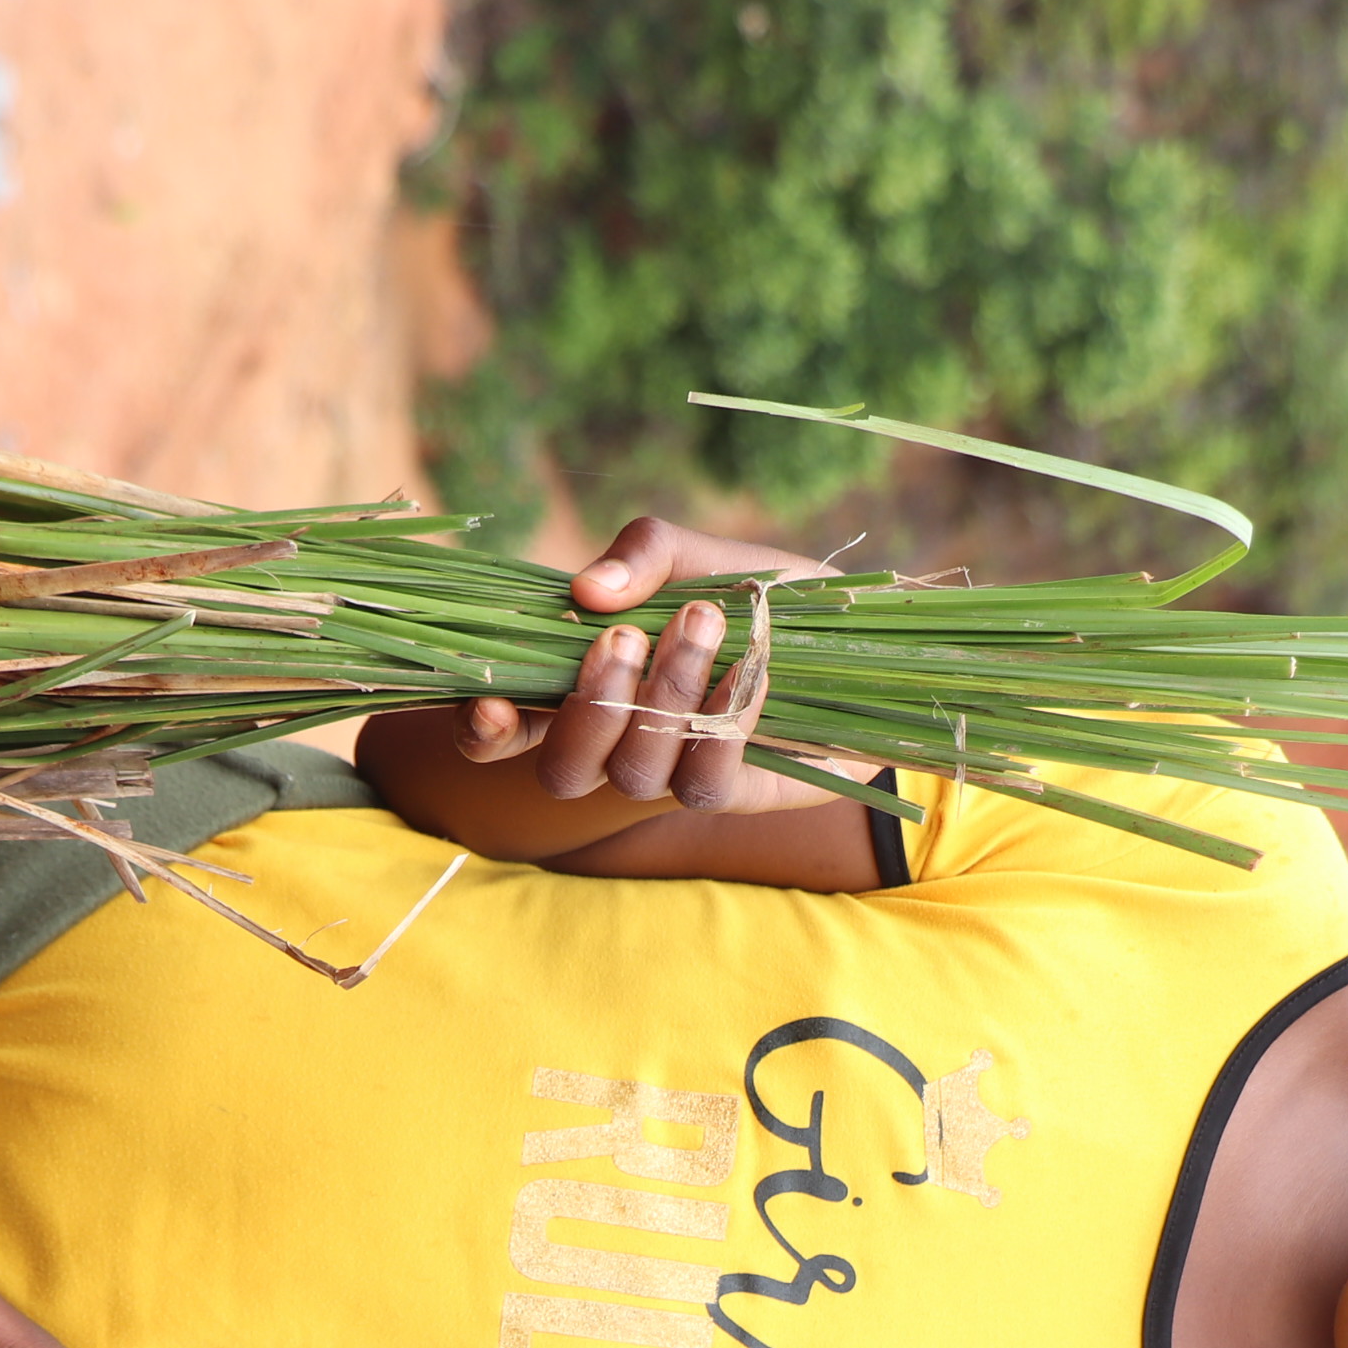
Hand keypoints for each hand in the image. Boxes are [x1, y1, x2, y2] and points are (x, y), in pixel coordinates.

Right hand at [456, 514, 866, 812]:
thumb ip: (642, 556)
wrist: (865, 635)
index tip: (492, 704)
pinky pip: (703, 783)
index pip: (503, 732)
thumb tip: (589, 589)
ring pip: (633, 774)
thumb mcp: (700, 553)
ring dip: (662, 697)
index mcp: (582, 685)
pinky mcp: (732, 794)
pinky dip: (720, 725)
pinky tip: (746, 673)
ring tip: (702, 622)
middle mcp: (618, 742)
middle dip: (589, 707)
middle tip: (626, 637)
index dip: (482, 733)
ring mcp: (671, 774)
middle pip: (562, 770)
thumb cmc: (764, 594)